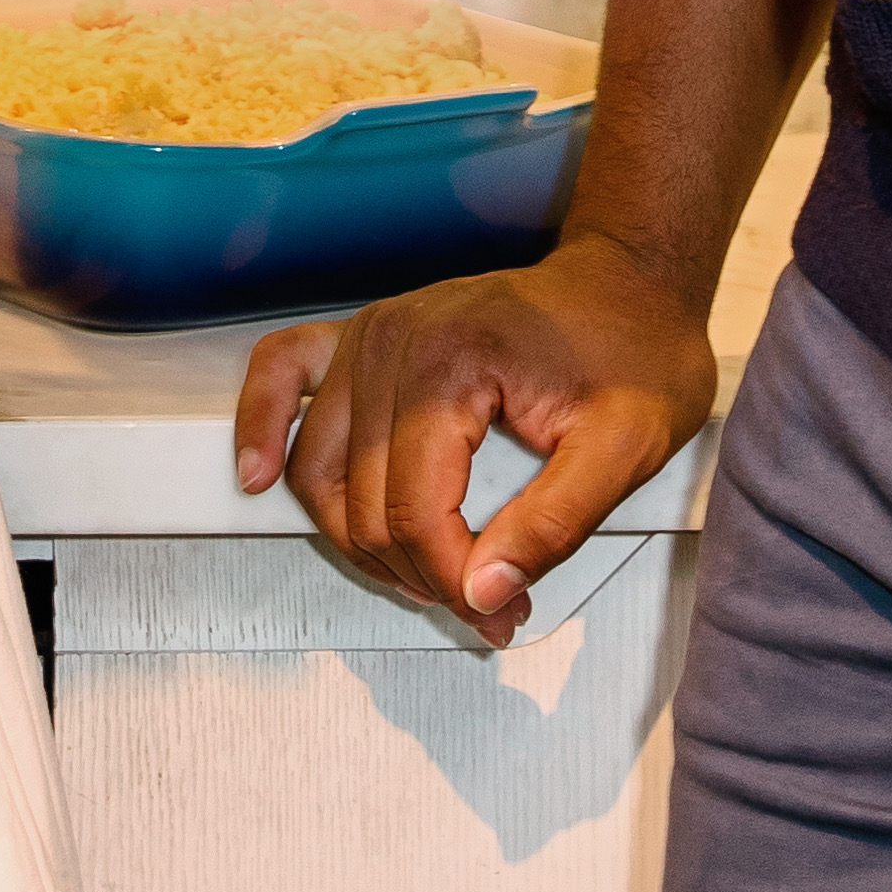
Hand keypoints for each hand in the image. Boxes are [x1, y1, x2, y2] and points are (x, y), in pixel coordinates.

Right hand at [232, 232, 721, 644]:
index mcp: (453, 361)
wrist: (628, 281)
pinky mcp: (362, 336)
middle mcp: (395, 341)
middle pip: (366, 503)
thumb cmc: (633, 347)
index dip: (453, 581)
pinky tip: (258, 474)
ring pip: (320, 472)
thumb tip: (486, 588)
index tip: (499, 610)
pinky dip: (260, 425)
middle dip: (421, 574)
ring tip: (420, 575)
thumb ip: (556, 523)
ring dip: (358, 538)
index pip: (417, 511)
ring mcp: (370, 334)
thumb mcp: (628, 445)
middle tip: (487, 604)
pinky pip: (283, 374)